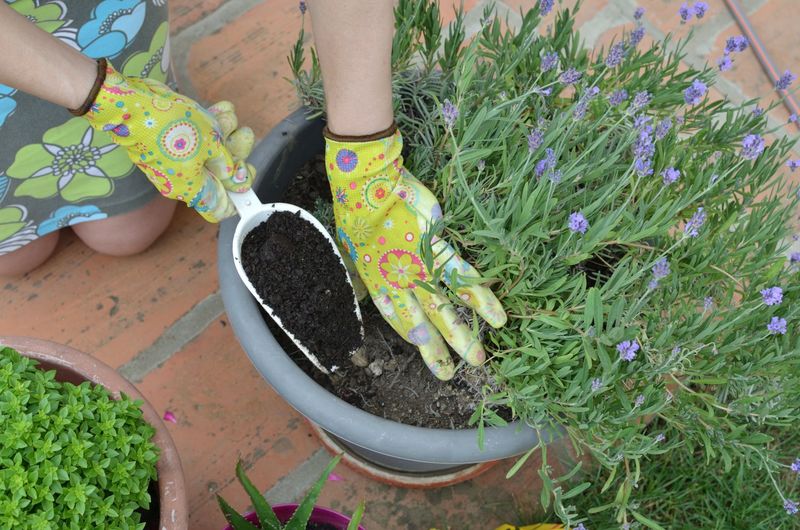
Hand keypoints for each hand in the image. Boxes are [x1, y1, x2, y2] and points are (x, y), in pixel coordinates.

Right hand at [82, 61, 254, 221]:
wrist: (131, 103)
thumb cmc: (171, 127)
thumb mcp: (210, 145)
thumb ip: (228, 165)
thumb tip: (238, 183)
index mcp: (192, 189)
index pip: (220, 209)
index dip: (238, 196)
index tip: (246, 174)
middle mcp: (182, 180)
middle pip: (219, 176)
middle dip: (236, 154)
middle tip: (243, 136)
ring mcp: (174, 161)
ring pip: (210, 153)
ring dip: (225, 133)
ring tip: (229, 117)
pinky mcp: (169, 143)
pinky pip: (196, 138)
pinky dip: (209, 124)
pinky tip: (220, 109)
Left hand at [325, 127, 505, 379]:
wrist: (367, 187)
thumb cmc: (357, 214)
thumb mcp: (352, 250)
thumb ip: (362, 274)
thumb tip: (365, 290)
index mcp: (379, 282)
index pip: (398, 319)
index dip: (416, 339)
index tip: (431, 358)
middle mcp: (400, 282)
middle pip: (422, 322)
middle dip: (439, 349)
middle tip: (454, 372)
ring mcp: (419, 267)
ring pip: (444, 306)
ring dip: (462, 333)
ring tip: (478, 357)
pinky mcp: (436, 248)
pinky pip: (460, 276)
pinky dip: (479, 296)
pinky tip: (495, 315)